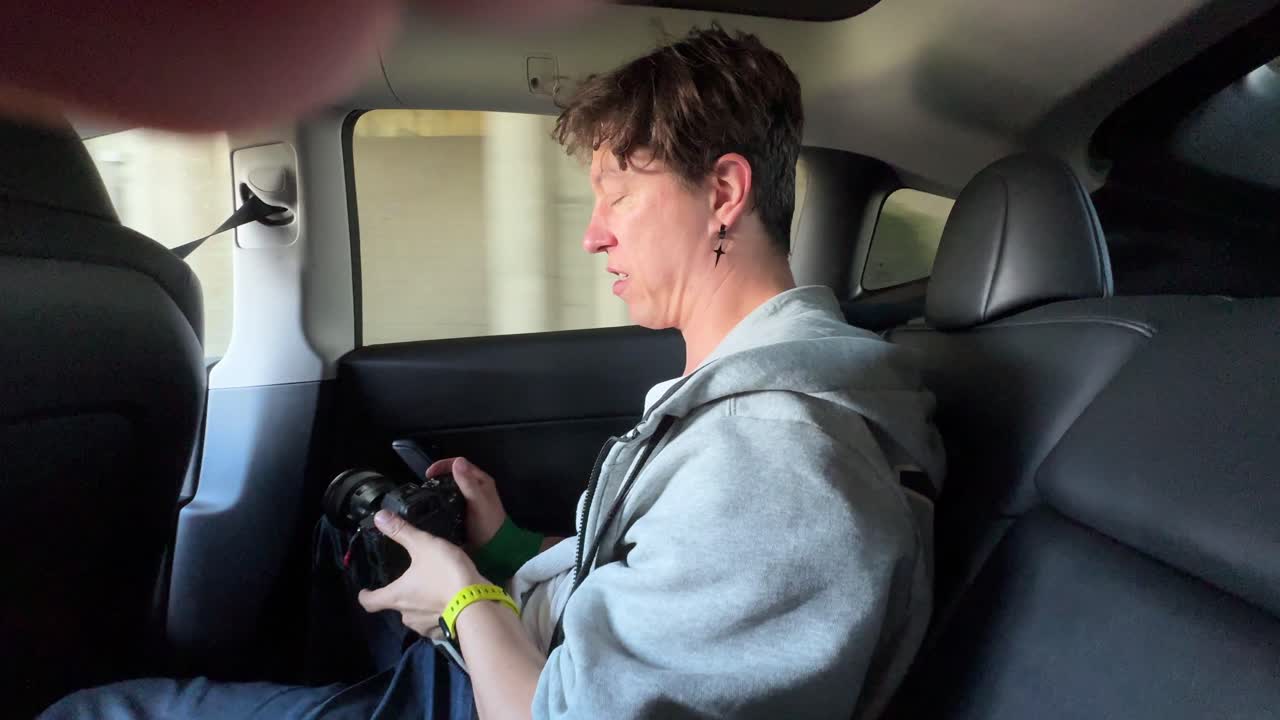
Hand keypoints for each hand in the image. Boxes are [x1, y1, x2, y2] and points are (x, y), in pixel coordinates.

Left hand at [357, 510, 482, 636]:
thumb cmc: (445, 573)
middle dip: (401, 596)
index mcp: (396, 596)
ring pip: (415, 616)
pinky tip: (446, 604)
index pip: (370, 602)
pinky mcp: (443, 632)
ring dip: (419, 606)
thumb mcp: (423, 545)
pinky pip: (434, 623)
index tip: (365, 591)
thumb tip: (379, 516)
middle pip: (395, 607)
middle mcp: (406, 615)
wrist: (476, 602)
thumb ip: (401, 532)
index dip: (366, 596)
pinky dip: (436, 614)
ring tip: (431, 592)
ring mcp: (425, 626)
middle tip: (411, 582)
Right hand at [426, 457, 508, 548]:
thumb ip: (468, 482)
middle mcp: (474, 487)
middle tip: (425, 487)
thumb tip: (457, 461)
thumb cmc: (488, 523)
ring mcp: (467, 499)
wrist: (493, 548)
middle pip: (452, 475)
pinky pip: (448, 501)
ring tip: (426, 497)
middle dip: (438, 478)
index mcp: (480, 480)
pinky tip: (432, 508)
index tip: (428, 474)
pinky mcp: (462, 511)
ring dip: (438, 490)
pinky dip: (440, 502)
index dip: (442, 465)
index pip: (459, 464)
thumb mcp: (478, 501)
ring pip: (449, 488)